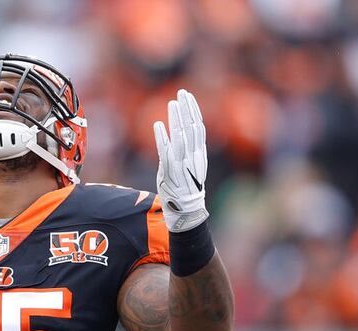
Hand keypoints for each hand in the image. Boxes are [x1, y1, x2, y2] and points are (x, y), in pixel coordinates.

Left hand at [153, 89, 208, 232]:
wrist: (186, 212)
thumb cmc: (184, 189)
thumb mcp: (189, 166)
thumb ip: (186, 150)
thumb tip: (180, 132)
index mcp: (199, 154)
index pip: (199, 127)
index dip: (193, 110)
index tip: (187, 96)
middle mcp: (194, 157)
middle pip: (192, 128)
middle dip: (187, 109)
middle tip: (181, 92)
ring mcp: (183, 164)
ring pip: (182, 136)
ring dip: (177, 119)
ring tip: (172, 103)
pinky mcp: (172, 172)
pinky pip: (167, 151)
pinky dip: (163, 137)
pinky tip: (159, 124)